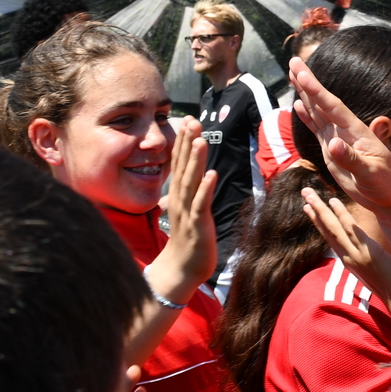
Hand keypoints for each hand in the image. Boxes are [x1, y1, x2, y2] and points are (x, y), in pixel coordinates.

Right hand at [145, 116, 217, 305]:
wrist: (182, 269)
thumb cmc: (188, 240)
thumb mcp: (187, 212)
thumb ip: (188, 193)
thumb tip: (193, 177)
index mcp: (178, 196)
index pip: (179, 164)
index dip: (183, 143)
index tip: (189, 121)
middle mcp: (180, 200)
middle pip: (183, 167)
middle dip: (188, 144)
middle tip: (192, 121)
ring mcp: (187, 212)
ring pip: (190, 182)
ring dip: (195, 161)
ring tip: (201, 140)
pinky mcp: (197, 225)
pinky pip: (200, 204)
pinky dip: (205, 189)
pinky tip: (212, 175)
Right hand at [289, 57, 390, 216]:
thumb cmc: (386, 185)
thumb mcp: (371, 173)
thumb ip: (352, 159)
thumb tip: (333, 144)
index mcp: (356, 131)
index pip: (332, 106)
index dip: (316, 90)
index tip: (301, 73)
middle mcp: (345, 131)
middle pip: (323, 102)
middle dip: (308, 82)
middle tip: (294, 60)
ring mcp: (338, 139)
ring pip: (318, 112)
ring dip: (305, 94)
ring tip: (293, 75)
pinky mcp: (333, 151)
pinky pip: (317, 129)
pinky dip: (307, 117)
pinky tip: (297, 105)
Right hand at [300, 188, 390, 300]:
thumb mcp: (377, 272)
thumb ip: (370, 261)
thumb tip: (372, 256)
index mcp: (350, 261)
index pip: (331, 238)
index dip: (319, 222)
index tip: (310, 208)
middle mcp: (348, 257)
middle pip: (327, 230)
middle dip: (315, 211)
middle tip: (304, 192)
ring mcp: (356, 254)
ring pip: (334, 228)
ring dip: (321, 210)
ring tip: (309, 194)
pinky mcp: (367, 252)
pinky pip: (351, 230)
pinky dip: (341, 215)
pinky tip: (333, 202)